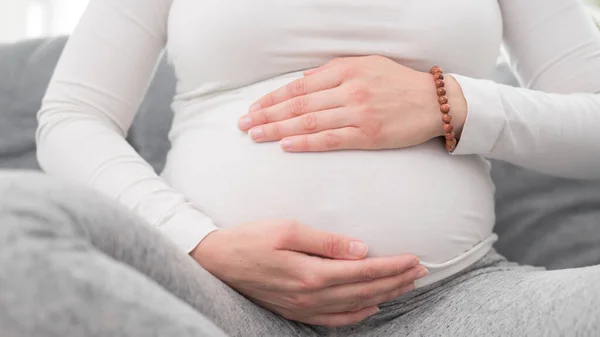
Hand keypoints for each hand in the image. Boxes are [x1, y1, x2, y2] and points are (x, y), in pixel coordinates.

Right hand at [191, 220, 426, 326]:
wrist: (217, 260)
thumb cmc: (251, 238)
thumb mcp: (287, 229)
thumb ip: (326, 241)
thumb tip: (360, 249)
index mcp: (312, 273)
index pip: (364, 271)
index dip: (392, 266)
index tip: (415, 259)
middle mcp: (311, 295)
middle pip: (365, 290)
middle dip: (396, 281)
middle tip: (421, 271)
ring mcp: (303, 307)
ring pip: (355, 306)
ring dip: (383, 296)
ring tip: (405, 287)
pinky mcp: (295, 311)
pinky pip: (333, 321)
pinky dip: (357, 316)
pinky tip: (371, 308)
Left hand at [238, 55, 466, 151]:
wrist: (434, 102)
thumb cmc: (398, 83)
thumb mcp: (367, 66)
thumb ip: (335, 74)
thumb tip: (304, 84)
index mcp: (346, 70)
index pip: (299, 86)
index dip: (273, 98)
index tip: (253, 107)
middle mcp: (349, 90)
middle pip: (298, 103)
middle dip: (267, 114)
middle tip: (244, 124)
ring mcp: (358, 112)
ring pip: (309, 121)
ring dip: (278, 129)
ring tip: (256, 135)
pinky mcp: (368, 135)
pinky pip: (330, 139)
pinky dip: (306, 142)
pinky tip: (286, 146)